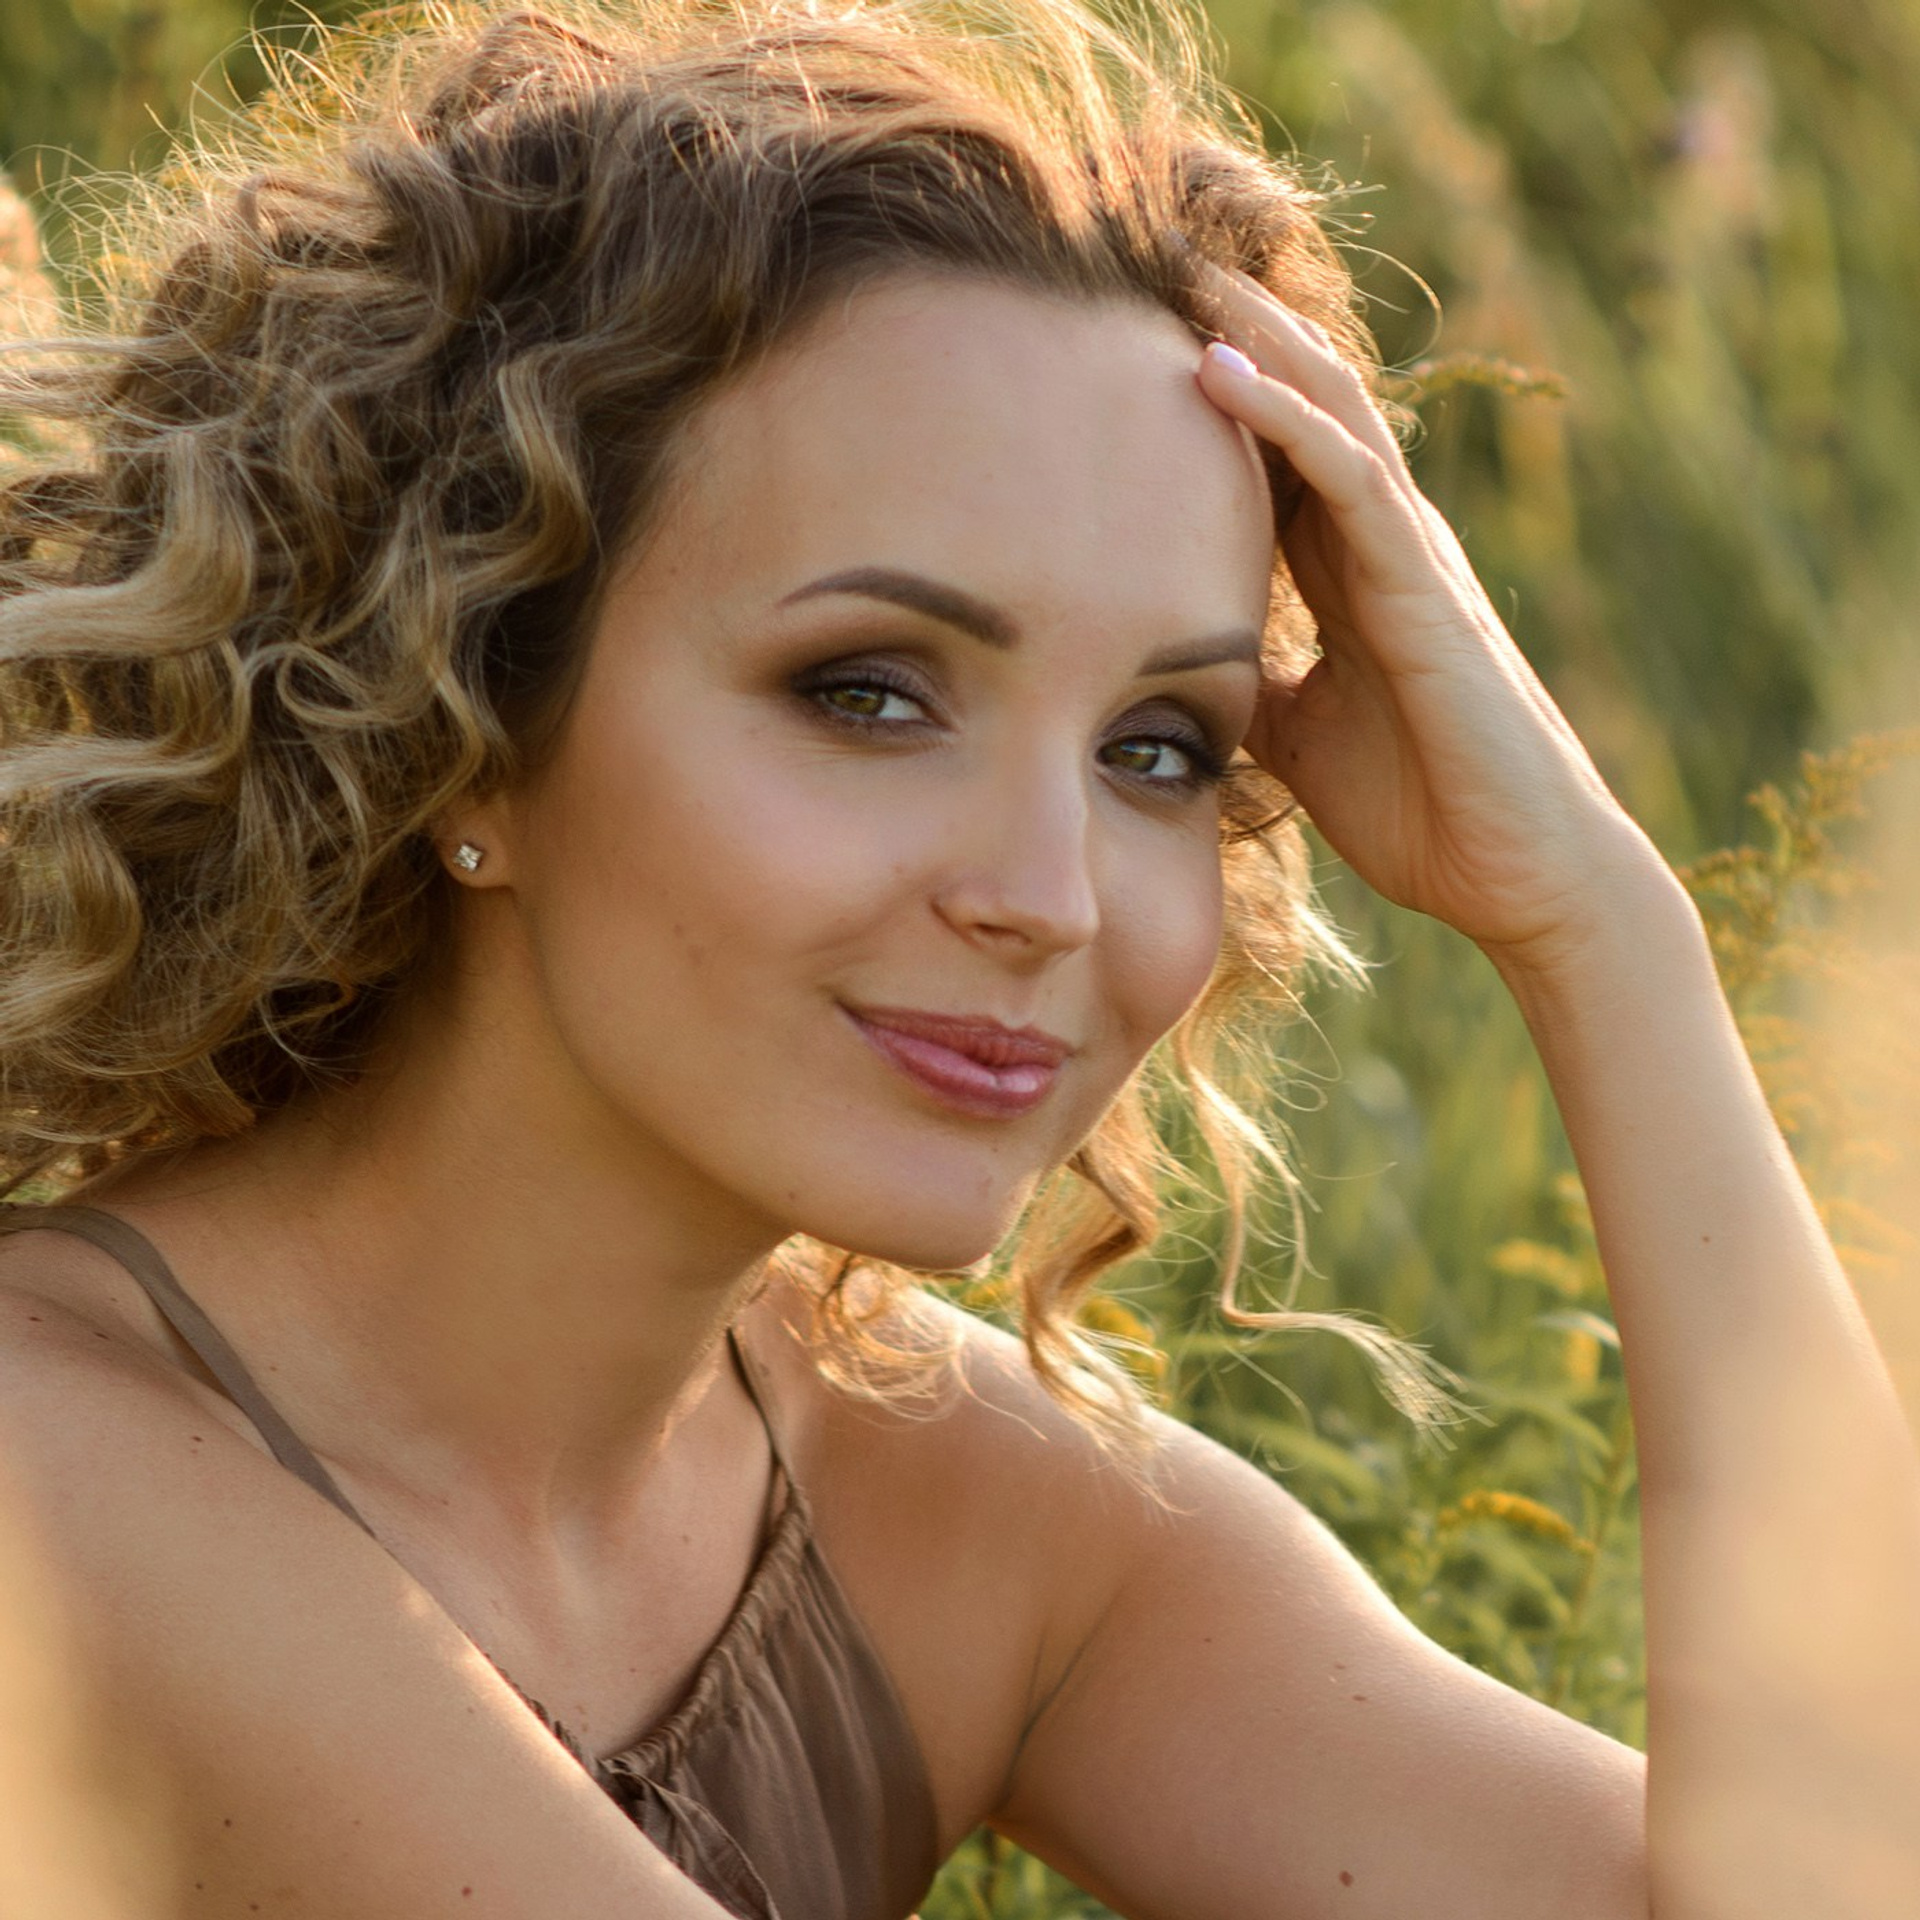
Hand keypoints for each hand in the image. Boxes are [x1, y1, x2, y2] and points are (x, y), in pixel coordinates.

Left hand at [1194, 265, 1665, 973]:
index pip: (1275, 461)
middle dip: (1233, 332)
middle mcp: (1381, 547)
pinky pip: (1351, 477)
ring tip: (1179, 275)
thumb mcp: (1299, 739)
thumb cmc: (1421, 808)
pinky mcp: (1426, 585)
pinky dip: (1286, 418)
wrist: (1515, 875)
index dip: (1211, 399)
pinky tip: (1219, 369)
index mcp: (1349, 578)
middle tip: (1146, 265)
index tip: (1124, 347)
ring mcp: (1410, 556)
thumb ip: (1252, 686)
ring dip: (1255, 337)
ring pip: (1331, 413)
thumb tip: (1167, 672)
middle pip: (1304, 407)